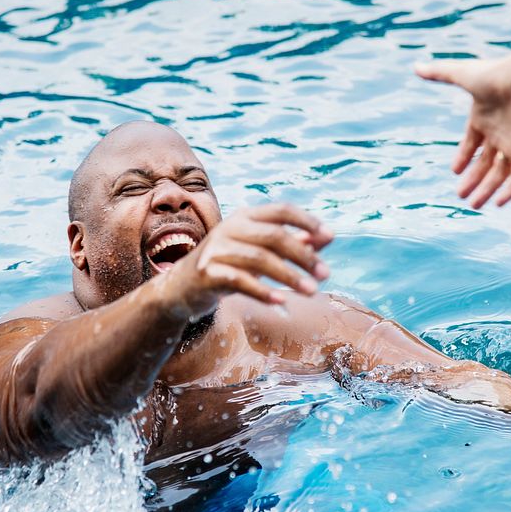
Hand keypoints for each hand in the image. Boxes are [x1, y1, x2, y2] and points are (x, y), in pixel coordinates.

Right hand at [169, 204, 332, 314]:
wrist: (181, 287)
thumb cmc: (228, 265)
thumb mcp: (259, 251)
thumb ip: (291, 242)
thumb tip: (327, 237)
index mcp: (245, 217)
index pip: (281, 211)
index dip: (307, 221)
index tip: (329, 236)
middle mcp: (230, 228)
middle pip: (274, 236)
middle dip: (303, 255)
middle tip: (325, 274)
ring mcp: (217, 249)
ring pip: (260, 259)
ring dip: (289, 276)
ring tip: (312, 291)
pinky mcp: (208, 273)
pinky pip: (240, 280)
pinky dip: (263, 290)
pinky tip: (281, 301)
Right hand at [415, 58, 510, 208]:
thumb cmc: (495, 75)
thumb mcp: (461, 74)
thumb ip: (439, 73)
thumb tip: (416, 66)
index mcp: (484, 117)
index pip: (473, 142)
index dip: (464, 156)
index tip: (454, 171)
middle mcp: (499, 132)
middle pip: (485, 161)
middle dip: (473, 179)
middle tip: (461, 196)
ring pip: (499, 172)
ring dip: (486, 189)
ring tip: (474, 206)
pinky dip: (509, 190)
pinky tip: (498, 203)